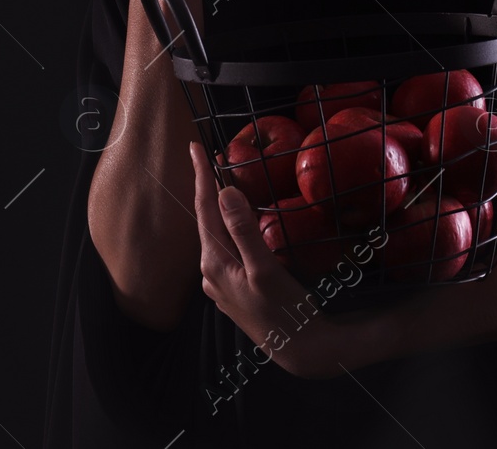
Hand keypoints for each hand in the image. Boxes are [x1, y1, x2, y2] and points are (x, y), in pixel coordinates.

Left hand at [189, 141, 361, 379]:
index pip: (205, 208)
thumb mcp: (264, 268)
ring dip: (219, 208)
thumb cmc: (284, 311)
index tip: (196, 146)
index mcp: (214, 263)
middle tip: (210, 156)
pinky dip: (231, 228)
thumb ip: (243, 230)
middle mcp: (211, 273)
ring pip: (218, 235)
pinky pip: (228, 249)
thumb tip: (225, 192)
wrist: (300, 350)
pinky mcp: (235, 289)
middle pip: (207, 220)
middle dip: (208, 188)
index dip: (202, 175)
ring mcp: (222, 283)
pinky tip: (240, 222)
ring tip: (223, 181)